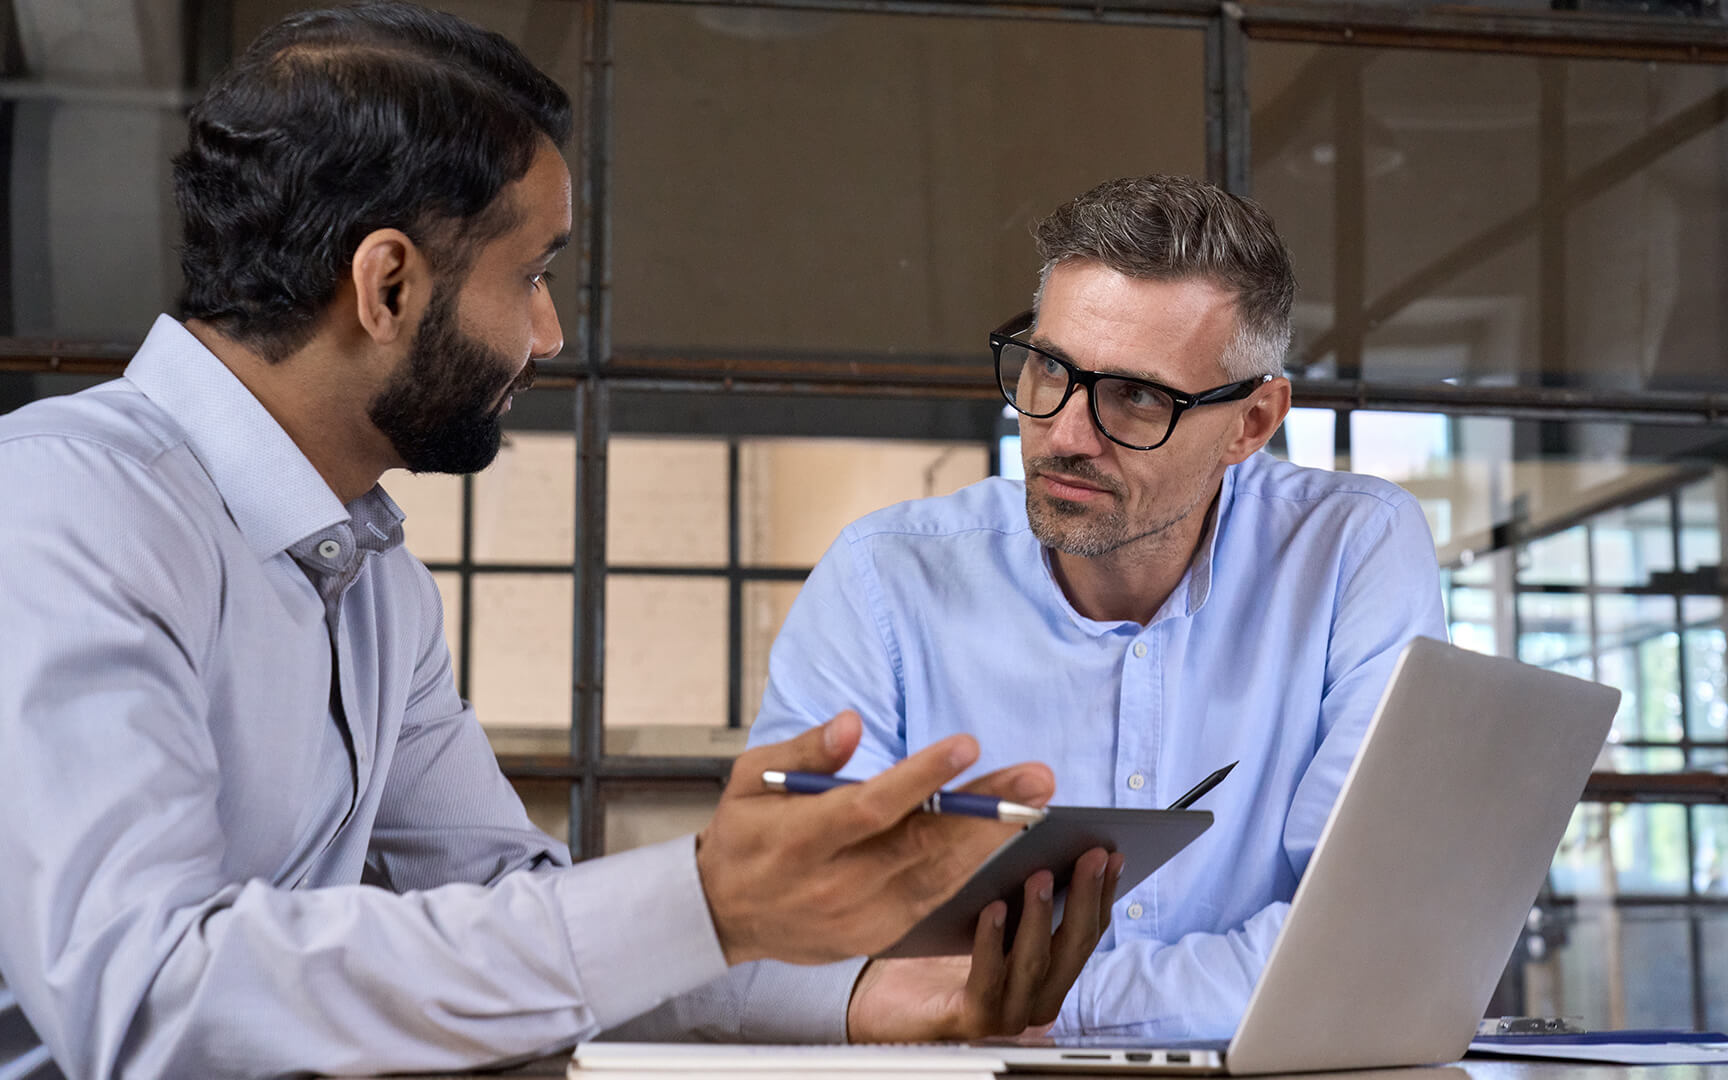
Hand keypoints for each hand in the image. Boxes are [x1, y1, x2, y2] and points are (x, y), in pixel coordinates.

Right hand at [695, 711, 1054, 965]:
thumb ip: (806, 751)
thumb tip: (852, 723)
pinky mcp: (878, 934)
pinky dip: (972, 869)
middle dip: (984, 811)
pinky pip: (935, 898)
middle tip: (1035, 779)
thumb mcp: (751, 778)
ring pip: (938, 875)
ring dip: (992, 839)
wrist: (724, 914)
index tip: (966, 746)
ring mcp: (860, 915)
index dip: (922, 778)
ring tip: (1033, 803)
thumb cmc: (744, 834)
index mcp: (801, 839)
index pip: (871, 807)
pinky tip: (1004, 838)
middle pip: (921, 845)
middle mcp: (835, 883)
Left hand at [846, 847, 1125, 1041]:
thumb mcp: (987, 910)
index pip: (1087, 931)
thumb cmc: (938, 952)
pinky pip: (988, 979)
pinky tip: (991, 908)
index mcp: (1049, 971)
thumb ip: (1019, 886)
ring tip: (1039, 874)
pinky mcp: (972, 1017)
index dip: (1102, 892)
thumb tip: (1043, 833)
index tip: (1112, 853)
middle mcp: (1037, 995)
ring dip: (1040, 915)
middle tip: (1089, 855)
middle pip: (1072, 946)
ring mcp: (1008, 1011)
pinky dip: (992, 942)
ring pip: (1036, 963)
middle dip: (1084, 896)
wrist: (886, 1002)